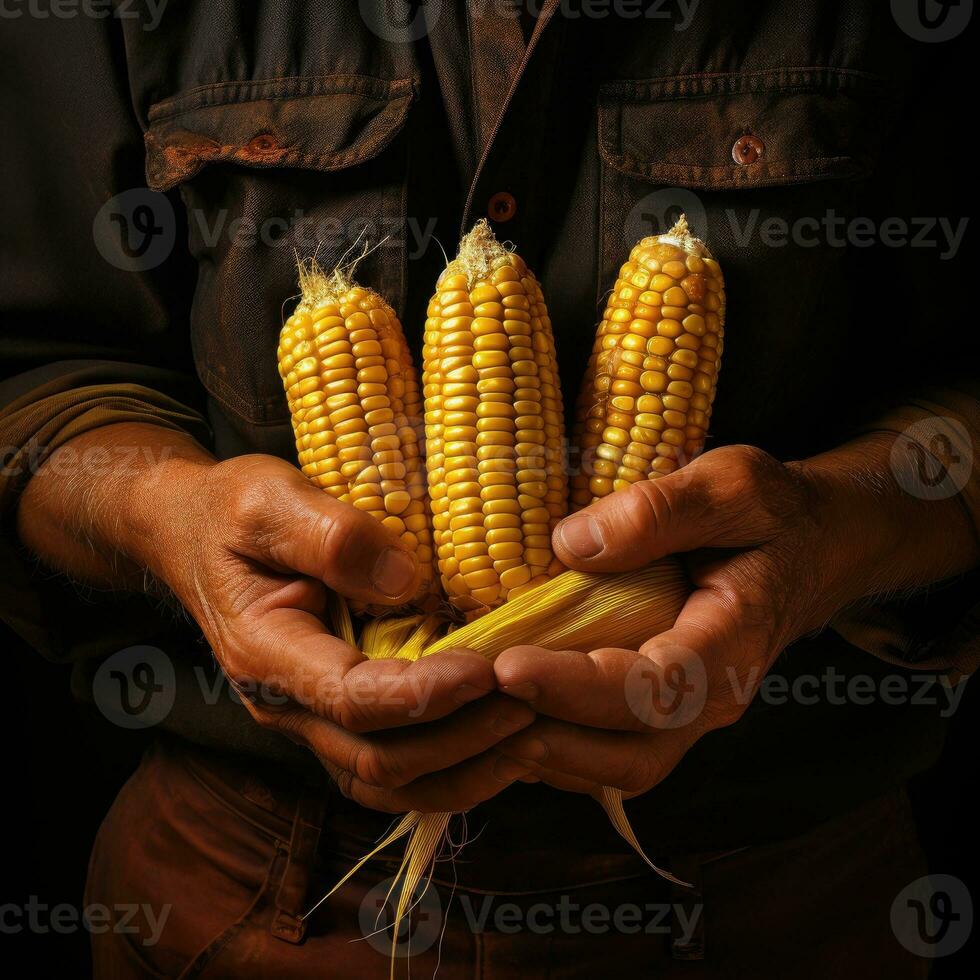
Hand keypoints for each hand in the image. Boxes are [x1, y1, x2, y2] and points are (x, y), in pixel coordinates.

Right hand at [19, 424, 534, 811]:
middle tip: (537, 699)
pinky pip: (396, 768)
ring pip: (391, 782)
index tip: (490, 669)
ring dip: (468, 768)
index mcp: (267, 655)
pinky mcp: (337, 716)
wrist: (195, 535)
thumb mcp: (267, 498)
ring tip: (535, 730)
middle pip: (382, 760)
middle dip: (465, 738)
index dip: (424, 695)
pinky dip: (453, 766)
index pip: (353, 700)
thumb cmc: (230, 511)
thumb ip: (329, 536)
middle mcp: (288, 705)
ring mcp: (311, 720)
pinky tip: (503, 738)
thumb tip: (406, 580)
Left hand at [493, 437, 977, 797]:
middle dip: (546, 735)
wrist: (808, 549)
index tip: (506, 666)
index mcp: (732, 641)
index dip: (576, 687)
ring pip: (614, 767)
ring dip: (543, 751)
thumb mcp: (732, 484)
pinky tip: (503, 711)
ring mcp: (687, 713)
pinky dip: (554, 745)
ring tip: (474, 711)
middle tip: (472, 699)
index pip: (653, 688)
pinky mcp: (661, 712)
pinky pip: (606, 753)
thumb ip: (662, 510)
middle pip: (629, 752)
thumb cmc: (770, 514)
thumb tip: (571, 544)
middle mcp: (711, 696)